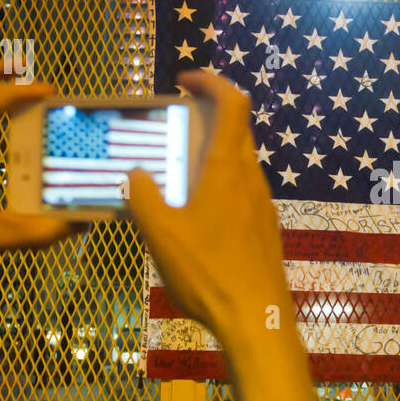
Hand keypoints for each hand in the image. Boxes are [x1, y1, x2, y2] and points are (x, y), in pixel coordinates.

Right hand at [123, 68, 292, 351]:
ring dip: (209, 154)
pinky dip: (217, 184)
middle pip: (236, 130)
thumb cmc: (208, 272)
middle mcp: (251, 179)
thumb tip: (135, 175)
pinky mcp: (264, 229)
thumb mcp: (159, 233)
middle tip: (170, 126)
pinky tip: (193, 212)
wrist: (256, 319)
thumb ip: (142, 196)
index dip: (211, 81)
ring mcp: (262, 205)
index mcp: (227, 168)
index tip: (183, 81)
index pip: (233, 103)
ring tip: (173, 172)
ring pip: (238, 163)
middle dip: (205, 117)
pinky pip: (240, 191)